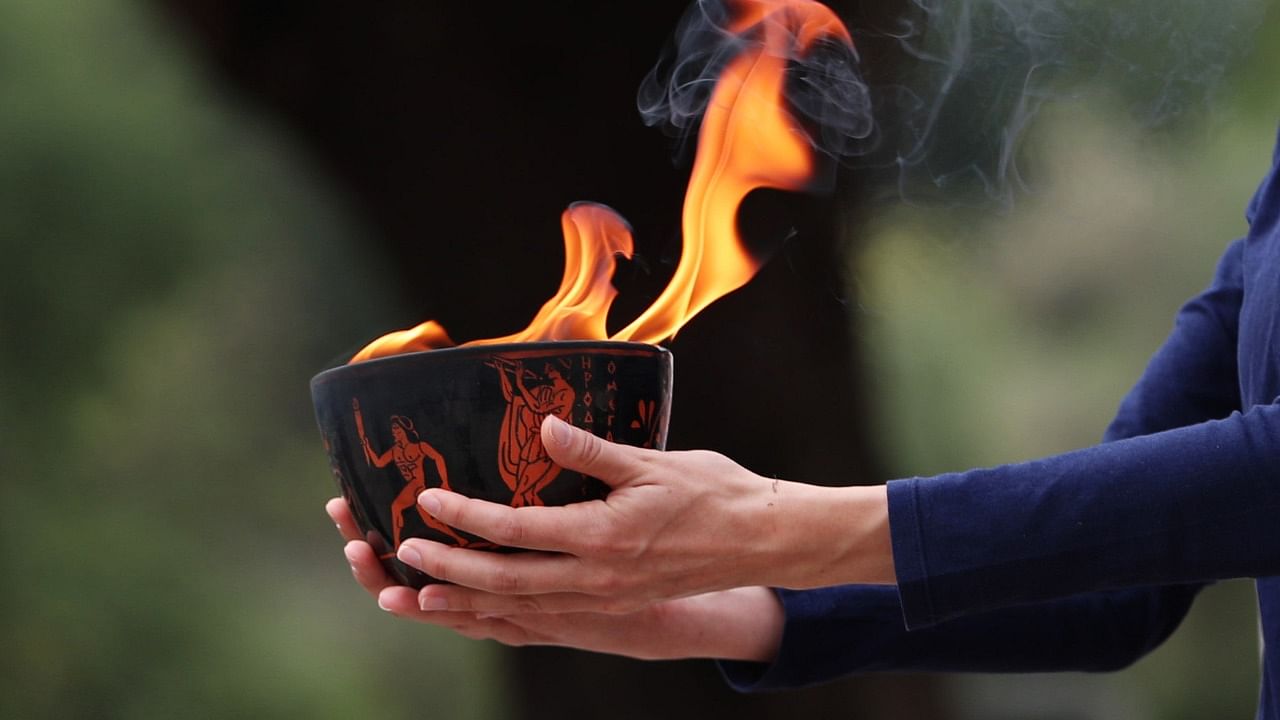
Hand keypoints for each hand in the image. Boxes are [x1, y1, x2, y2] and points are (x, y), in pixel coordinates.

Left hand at [324, 497, 783, 660]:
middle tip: (403, 555)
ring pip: (520, 610)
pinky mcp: (613, 607)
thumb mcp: (653, 462)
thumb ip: (592, 451)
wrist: (763, 541)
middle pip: (505, 583)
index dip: (466, 517)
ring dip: (466, 604)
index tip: (428, 500)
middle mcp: (597, 579)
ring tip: (420, 595)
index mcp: (603, 537)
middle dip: (448, 571)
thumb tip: (545, 429)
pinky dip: (504, 615)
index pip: (516, 532)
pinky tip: (481, 609)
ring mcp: (605, 600)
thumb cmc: (713, 493)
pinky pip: (546, 618)